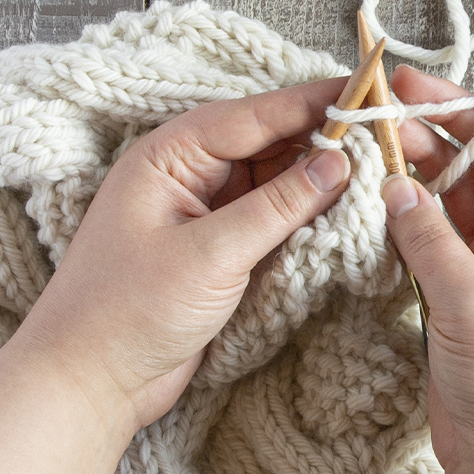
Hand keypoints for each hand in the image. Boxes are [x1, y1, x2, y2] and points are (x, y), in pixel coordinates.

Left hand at [17, 78, 352, 427]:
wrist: (89, 383)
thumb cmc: (128, 311)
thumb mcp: (210, 255)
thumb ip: (279, 206)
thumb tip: (338, 162)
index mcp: (170, 156)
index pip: (255, 115)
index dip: (313, 102)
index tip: (367, 89)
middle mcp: (189, 173)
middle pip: (269, 141)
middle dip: (323, 138)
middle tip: (384, 134)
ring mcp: (205, 210)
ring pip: (275, 178)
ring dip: (318, 177)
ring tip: (374, 170)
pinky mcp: (219, 246)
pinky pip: (272, 214)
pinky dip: (304, 212)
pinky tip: (341, 209)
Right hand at [383, 22, 473, 473]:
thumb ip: (434, 241)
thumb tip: (398, 186)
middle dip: (452, 120)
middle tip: (399, 89)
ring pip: (462, 191)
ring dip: (425, 161)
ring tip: (379, 130)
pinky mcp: (467, 290)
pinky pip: (439, 230)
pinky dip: (413, 207)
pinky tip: (384, 184)